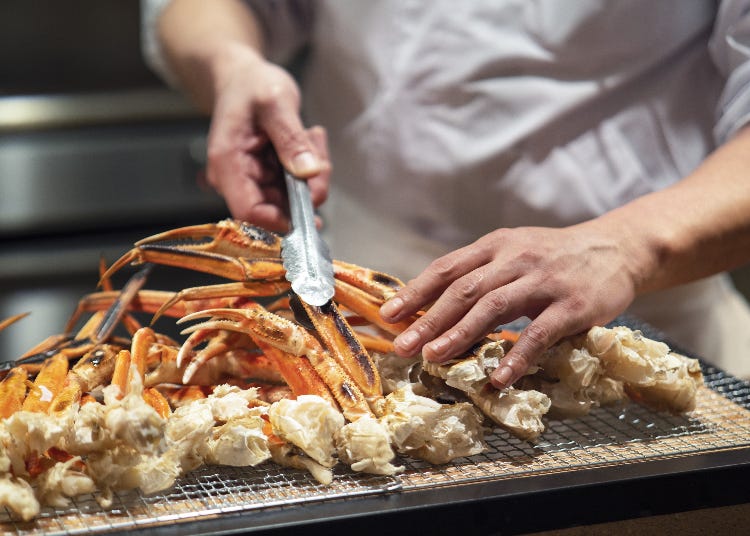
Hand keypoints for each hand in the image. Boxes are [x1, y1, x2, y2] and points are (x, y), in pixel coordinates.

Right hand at [205, 46, 330, 232]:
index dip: (282, 219)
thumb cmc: (252, 85)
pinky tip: (309, 139)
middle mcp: (237, 180)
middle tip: (319, 152)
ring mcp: (254, 182)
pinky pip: (297, 188)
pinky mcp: (269, 180)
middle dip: (308, 189)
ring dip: (313, 175)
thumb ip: (291, 138)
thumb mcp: (275, 102)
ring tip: (311, 136)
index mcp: (228, 164)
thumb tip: (308, 172)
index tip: (313, 203)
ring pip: (293, 201)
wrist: (244, 78)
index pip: (249, 212)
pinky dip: (311, 168)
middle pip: (277, 210)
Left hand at [379, 223, 640, 388]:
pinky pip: (540, 333)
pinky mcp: (572, 305)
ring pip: (494, 307)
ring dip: (460, 334)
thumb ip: (480, 272)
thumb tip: (432, 303)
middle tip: (402, 345)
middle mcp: (515, 259)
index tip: (388, 315)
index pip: (447, 268)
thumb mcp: (514, 251)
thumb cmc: (555, 257)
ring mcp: (544, 281)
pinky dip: (517, 356)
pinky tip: (499, 377)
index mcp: (496, 246)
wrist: (617, 247)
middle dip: (429, 318)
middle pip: (464, 289)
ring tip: (434, 357)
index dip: (416, 291)